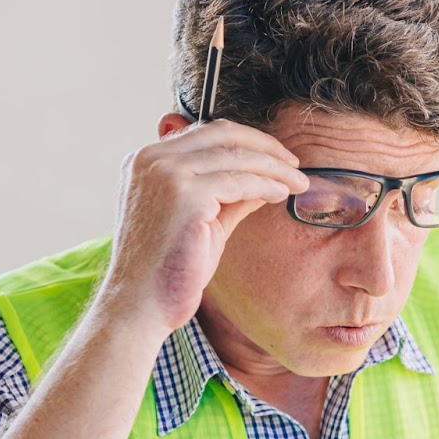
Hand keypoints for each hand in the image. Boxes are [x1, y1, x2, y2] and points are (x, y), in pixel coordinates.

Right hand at [99, 117, 310, 337]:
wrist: (140, 304)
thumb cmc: (169, 269)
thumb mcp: (202, 220)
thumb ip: (228, 196)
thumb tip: (265, 180)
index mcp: (147, 159)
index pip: (206, 133)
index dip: (248, 141)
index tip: (277, 158)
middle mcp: (151, 157)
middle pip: (223, 133)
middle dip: (266, 147)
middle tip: (294, 165)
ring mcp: (165, 172)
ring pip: (237, 155)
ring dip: (274, 168)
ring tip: (298, 183)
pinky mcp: (183, 193)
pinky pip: (239, 181)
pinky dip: (266, 185)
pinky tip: (280, 195)